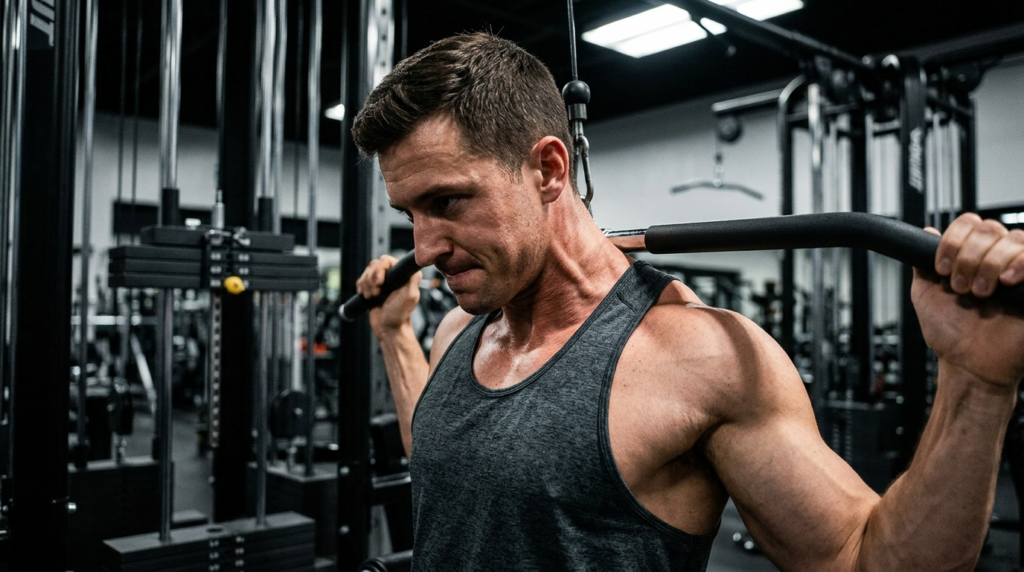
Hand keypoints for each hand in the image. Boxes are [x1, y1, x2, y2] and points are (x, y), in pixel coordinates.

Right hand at [355, 254, 422, 338]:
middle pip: (374, 265)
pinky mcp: (373, 288)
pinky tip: (367, 298)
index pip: (386, 260)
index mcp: (403, 274)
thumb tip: (415, 265)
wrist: (389, 329)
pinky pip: (361, 280)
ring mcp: (383, 281)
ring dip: (366, 286)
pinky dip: (361, 288)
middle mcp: (393, 275)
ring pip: (366, 272)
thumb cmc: (400, 314)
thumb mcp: (410, 296)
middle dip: (371, 280)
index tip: (380, 283)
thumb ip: (413, 279)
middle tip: (376, 294)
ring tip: (372, 298)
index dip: (379, 270)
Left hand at [912, 213, 1023, 388]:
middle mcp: (997, 260)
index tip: (941, 268)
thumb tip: (926, 231)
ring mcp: (1020, 271)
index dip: (953, 241)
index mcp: (971, 257)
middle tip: (960, 287)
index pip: (969, 224)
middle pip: (990, 229)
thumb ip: (924, 263)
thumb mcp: (926, 294)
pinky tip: (1006, 283)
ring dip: (990, 264)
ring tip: (980, 293)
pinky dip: (1020, 263)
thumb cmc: (950, 334)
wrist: (969, 365)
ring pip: (1014, 239)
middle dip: (968, 256)